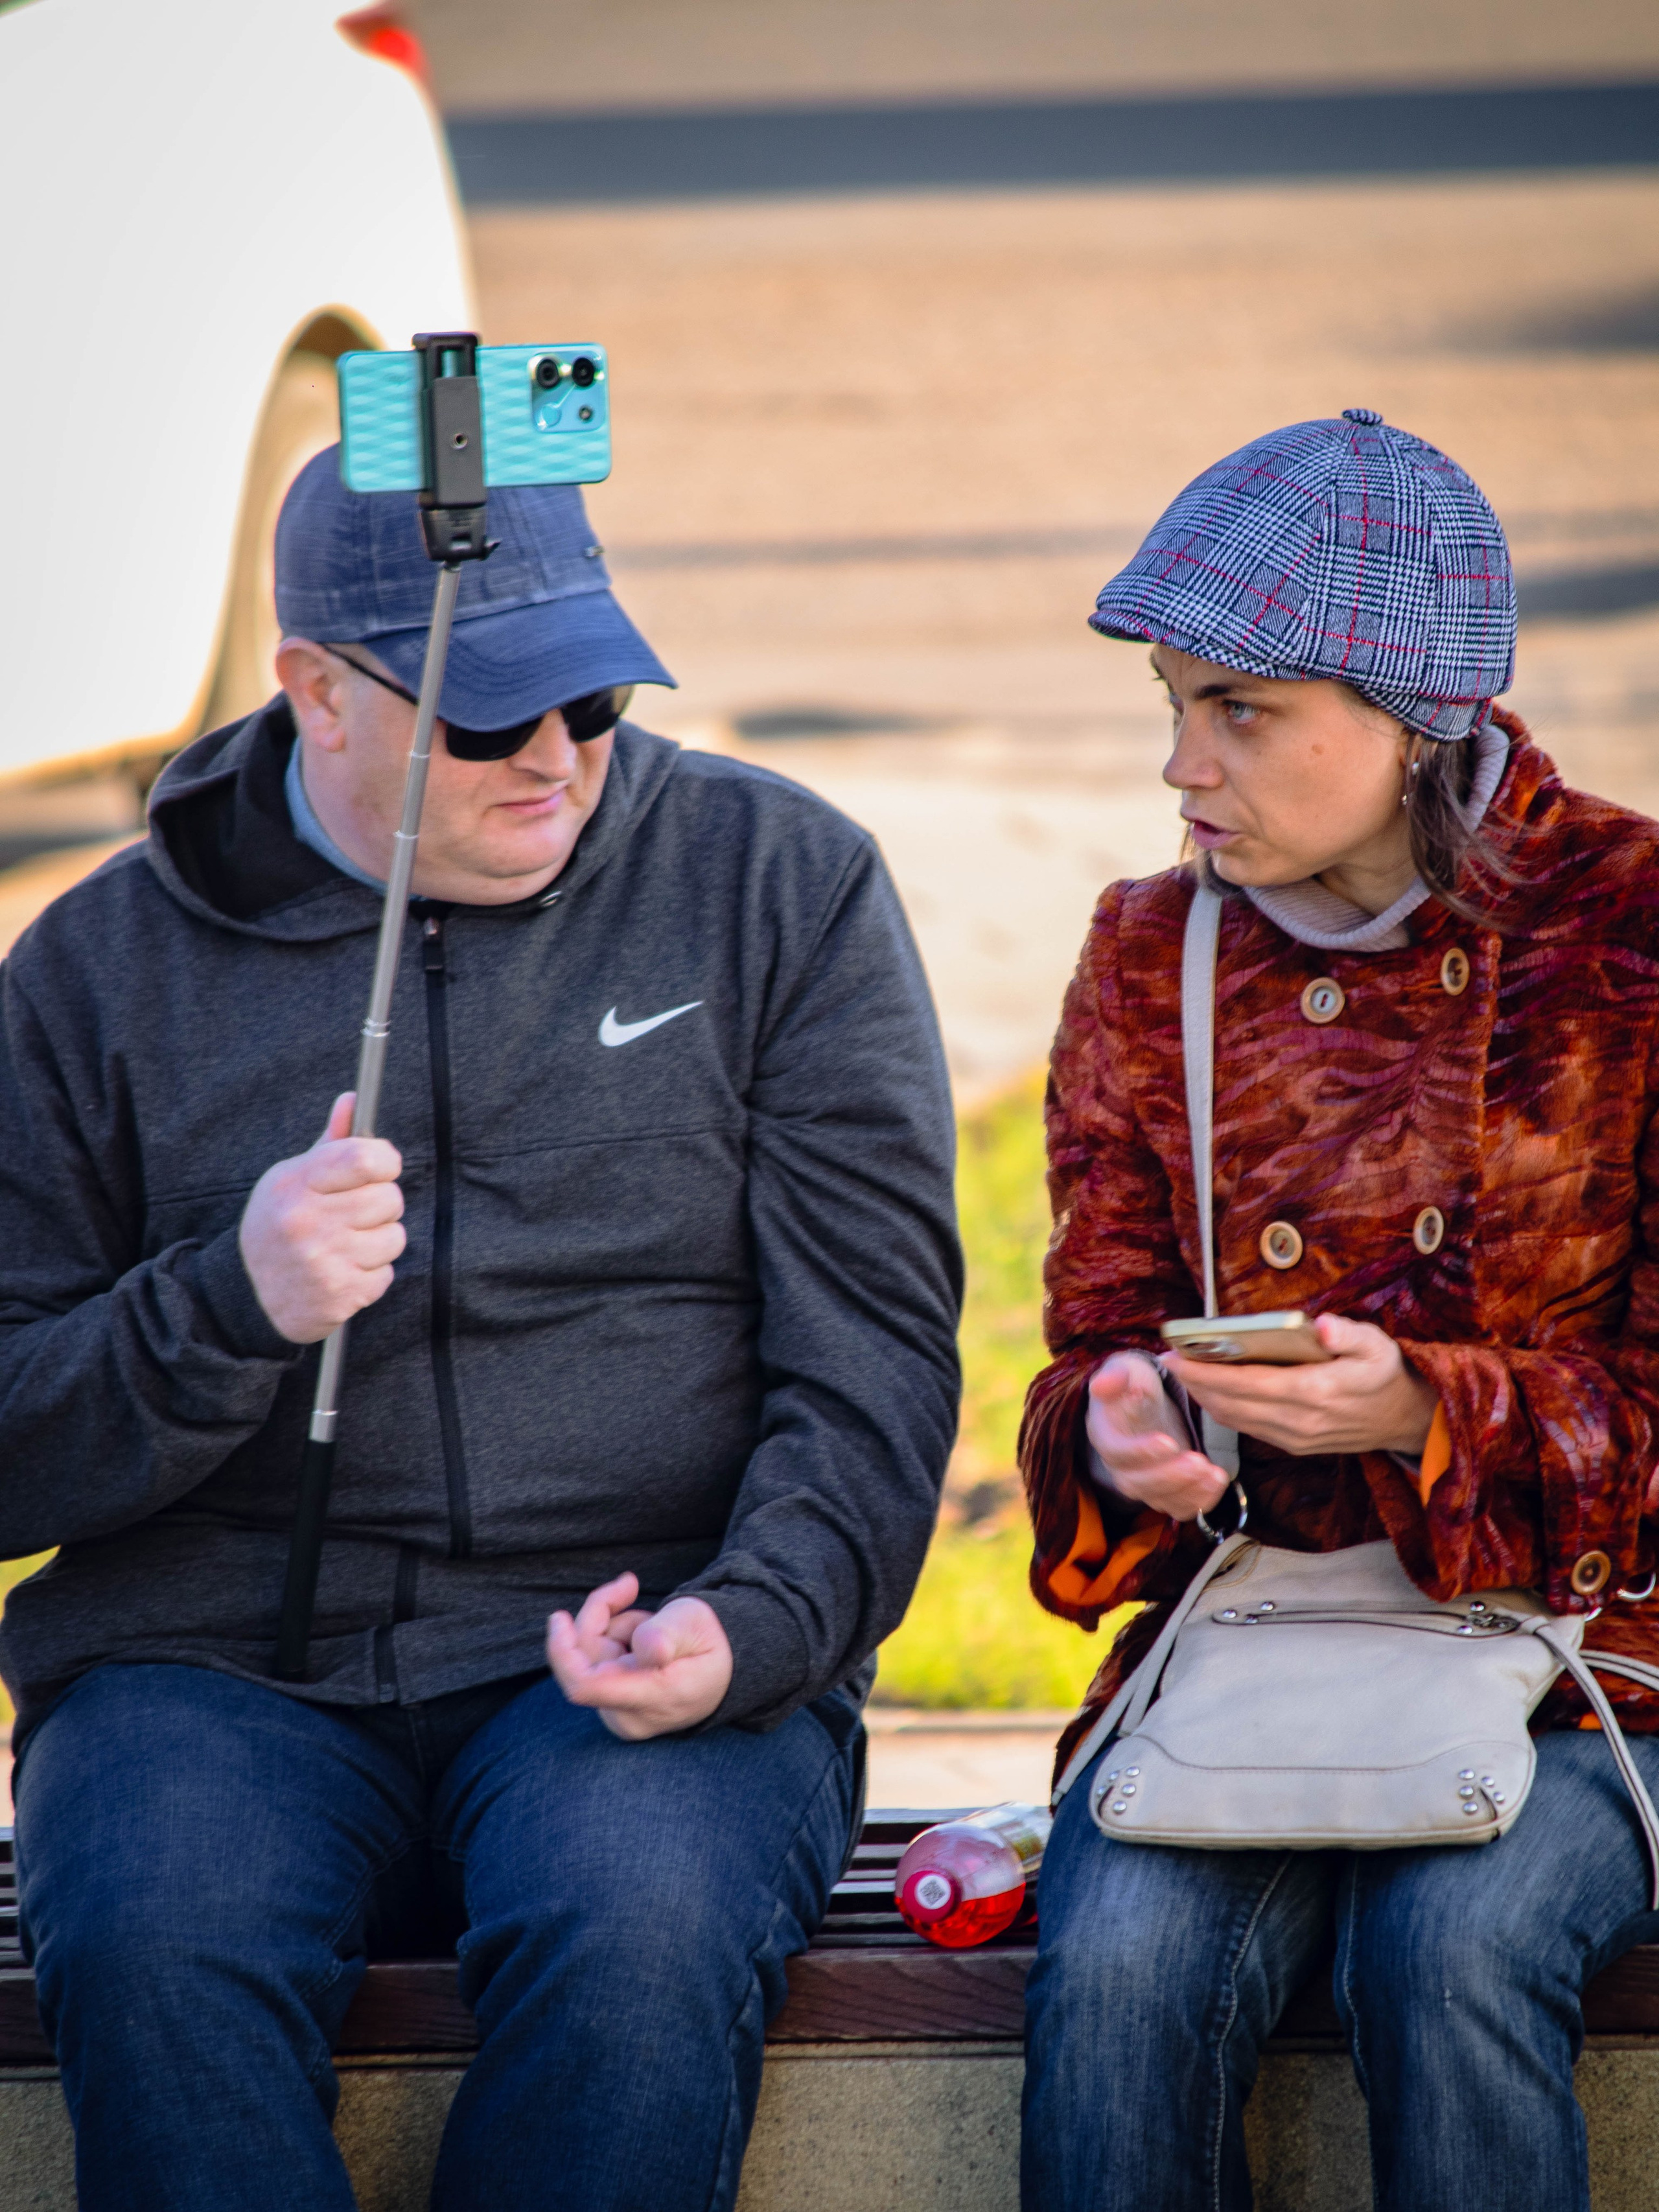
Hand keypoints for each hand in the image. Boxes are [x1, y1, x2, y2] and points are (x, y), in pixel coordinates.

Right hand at [238, 1093, 405, 1342]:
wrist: (252, 1298)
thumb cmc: (281, 1228)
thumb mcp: (292, 1180)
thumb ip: (330, 1144)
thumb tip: (352, 1099)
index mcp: (294, 1184)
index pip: (363, 1158)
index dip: (385, 1160)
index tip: (382, 1167)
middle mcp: (306, 1221)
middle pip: (388, 1198)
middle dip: (383, 1205)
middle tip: (358, 1214)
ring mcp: (322, 1260)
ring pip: (395, 1237)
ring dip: (380, 1242)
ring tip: (348, 1246)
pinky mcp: (339, 1294)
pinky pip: (387, 1274)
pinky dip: (373, 1275)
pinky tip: (344, 1272)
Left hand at [547, 1572, 733, 1740]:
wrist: (725, 1670)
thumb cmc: (711, 1643)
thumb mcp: (696, 1625)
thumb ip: (667, 1635)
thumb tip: (646, 1651)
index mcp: (653, 1696)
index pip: (588, 1686)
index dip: (563, 1652)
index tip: (559, 1618)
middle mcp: (629, 1712)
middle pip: (585, 1658)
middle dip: (602, 1614)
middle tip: (630, 1585)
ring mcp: (619, 1710)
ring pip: (589, 1653)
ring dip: (616, 1625)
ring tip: (653, 1621)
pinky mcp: (613, 1702)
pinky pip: (595, 1659)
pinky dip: (615, 1636)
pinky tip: (644, 1636)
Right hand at [1086, 1351, 1231, 1522]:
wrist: (1145, 1402)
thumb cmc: (1134, 1383)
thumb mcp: (1125, 1370)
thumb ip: (1115, 1375)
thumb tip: (1101, 1383)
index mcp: (1106, 1435)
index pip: (1117, 1452)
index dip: (1141, 1452)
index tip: (1169, 1442)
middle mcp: (1120, 1467)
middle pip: (1139, 1484)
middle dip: (1171, 1476)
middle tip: (1199, 1461)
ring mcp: (1144, 1484)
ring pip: (1162, 1500)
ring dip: (1190, 1491)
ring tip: (1215, 1474)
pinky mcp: (1167, 1493)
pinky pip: (1181, 1507)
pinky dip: (1201, 1500)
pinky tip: (1218, 1481)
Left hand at [1161, 1314, 1437, 1457]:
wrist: (1405, 1420)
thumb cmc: (1385, 1374)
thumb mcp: (1378, 1345)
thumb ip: (1347, 1334)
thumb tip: (1321, 1325)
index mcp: (1316, 1392)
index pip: (1248, 1383)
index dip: (1207, 1372)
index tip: (1177, 1357)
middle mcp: (1300, 1420)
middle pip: (1232, 1404)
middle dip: (1195, 1383)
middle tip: (1167, 1360)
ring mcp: (1295, 1437)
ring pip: (1235, 1419)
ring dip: (1204, 1398)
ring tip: (1182, 1372)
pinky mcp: (1294, 1445)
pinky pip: (1248, 1428)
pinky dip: (1223, 1410)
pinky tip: (1210, 1391)